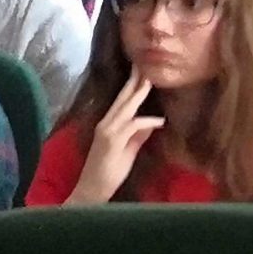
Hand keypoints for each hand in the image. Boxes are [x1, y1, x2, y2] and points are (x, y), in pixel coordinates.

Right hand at [70, 74, 164, 203]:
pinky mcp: (111, 142)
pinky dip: (145, 121)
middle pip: (122, 99)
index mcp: (109, 124)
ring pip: (125, 108)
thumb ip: (138, 136)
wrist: (92, 190)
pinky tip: (160, 121)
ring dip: (138, 94)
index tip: (143, 71)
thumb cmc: (109, 172)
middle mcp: (105, 124)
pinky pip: (131, 126)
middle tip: (144, 64)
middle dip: (134, 81)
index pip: (123, 101)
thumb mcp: (128, 150)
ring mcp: (107, 132)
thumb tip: (152, 122)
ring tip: (150, 80)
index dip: (133, 86)